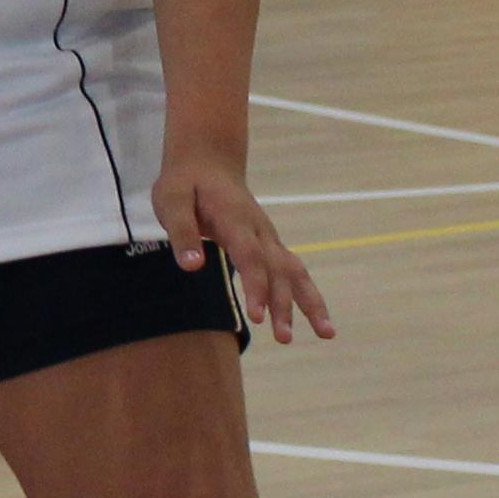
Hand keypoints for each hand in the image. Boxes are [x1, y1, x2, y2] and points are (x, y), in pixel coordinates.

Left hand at [154, 149, 334, 346]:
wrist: (210, 159)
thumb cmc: (185, 182)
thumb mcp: (171, 201)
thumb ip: (182, 233)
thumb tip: (193, 267)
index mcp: (235, 220)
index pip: (251, 257)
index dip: (257, 286)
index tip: (257, 317)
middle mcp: (259, 230)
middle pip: (278, 269)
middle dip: (284, 304)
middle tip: (284, 338)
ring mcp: (269, 237)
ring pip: (295, 271)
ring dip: (311, 302)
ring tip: (327, 334)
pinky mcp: (270, 244)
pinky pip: (293, 270)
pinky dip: (307, 295)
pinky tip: (318, 320)